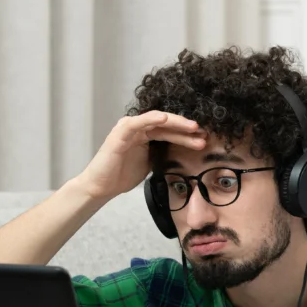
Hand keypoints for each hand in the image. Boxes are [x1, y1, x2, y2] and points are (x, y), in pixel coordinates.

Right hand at [76, 112, 205, 200]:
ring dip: (176, 123)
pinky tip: (165, 119)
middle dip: (187, 129)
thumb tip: (186, 154)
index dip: (188, 135)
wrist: (102, 187)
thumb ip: (164, 153)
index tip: (205, 140)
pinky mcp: (120, 133)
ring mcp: (129, 128)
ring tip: (193, 128)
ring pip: (157, 121)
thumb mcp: (151, 163)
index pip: (171, 131)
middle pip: (167, 124)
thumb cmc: (123, 175)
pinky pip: (138, 122)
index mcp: (146, 133)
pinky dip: (152, 119)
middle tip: (205, 133)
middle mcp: (138, 127)